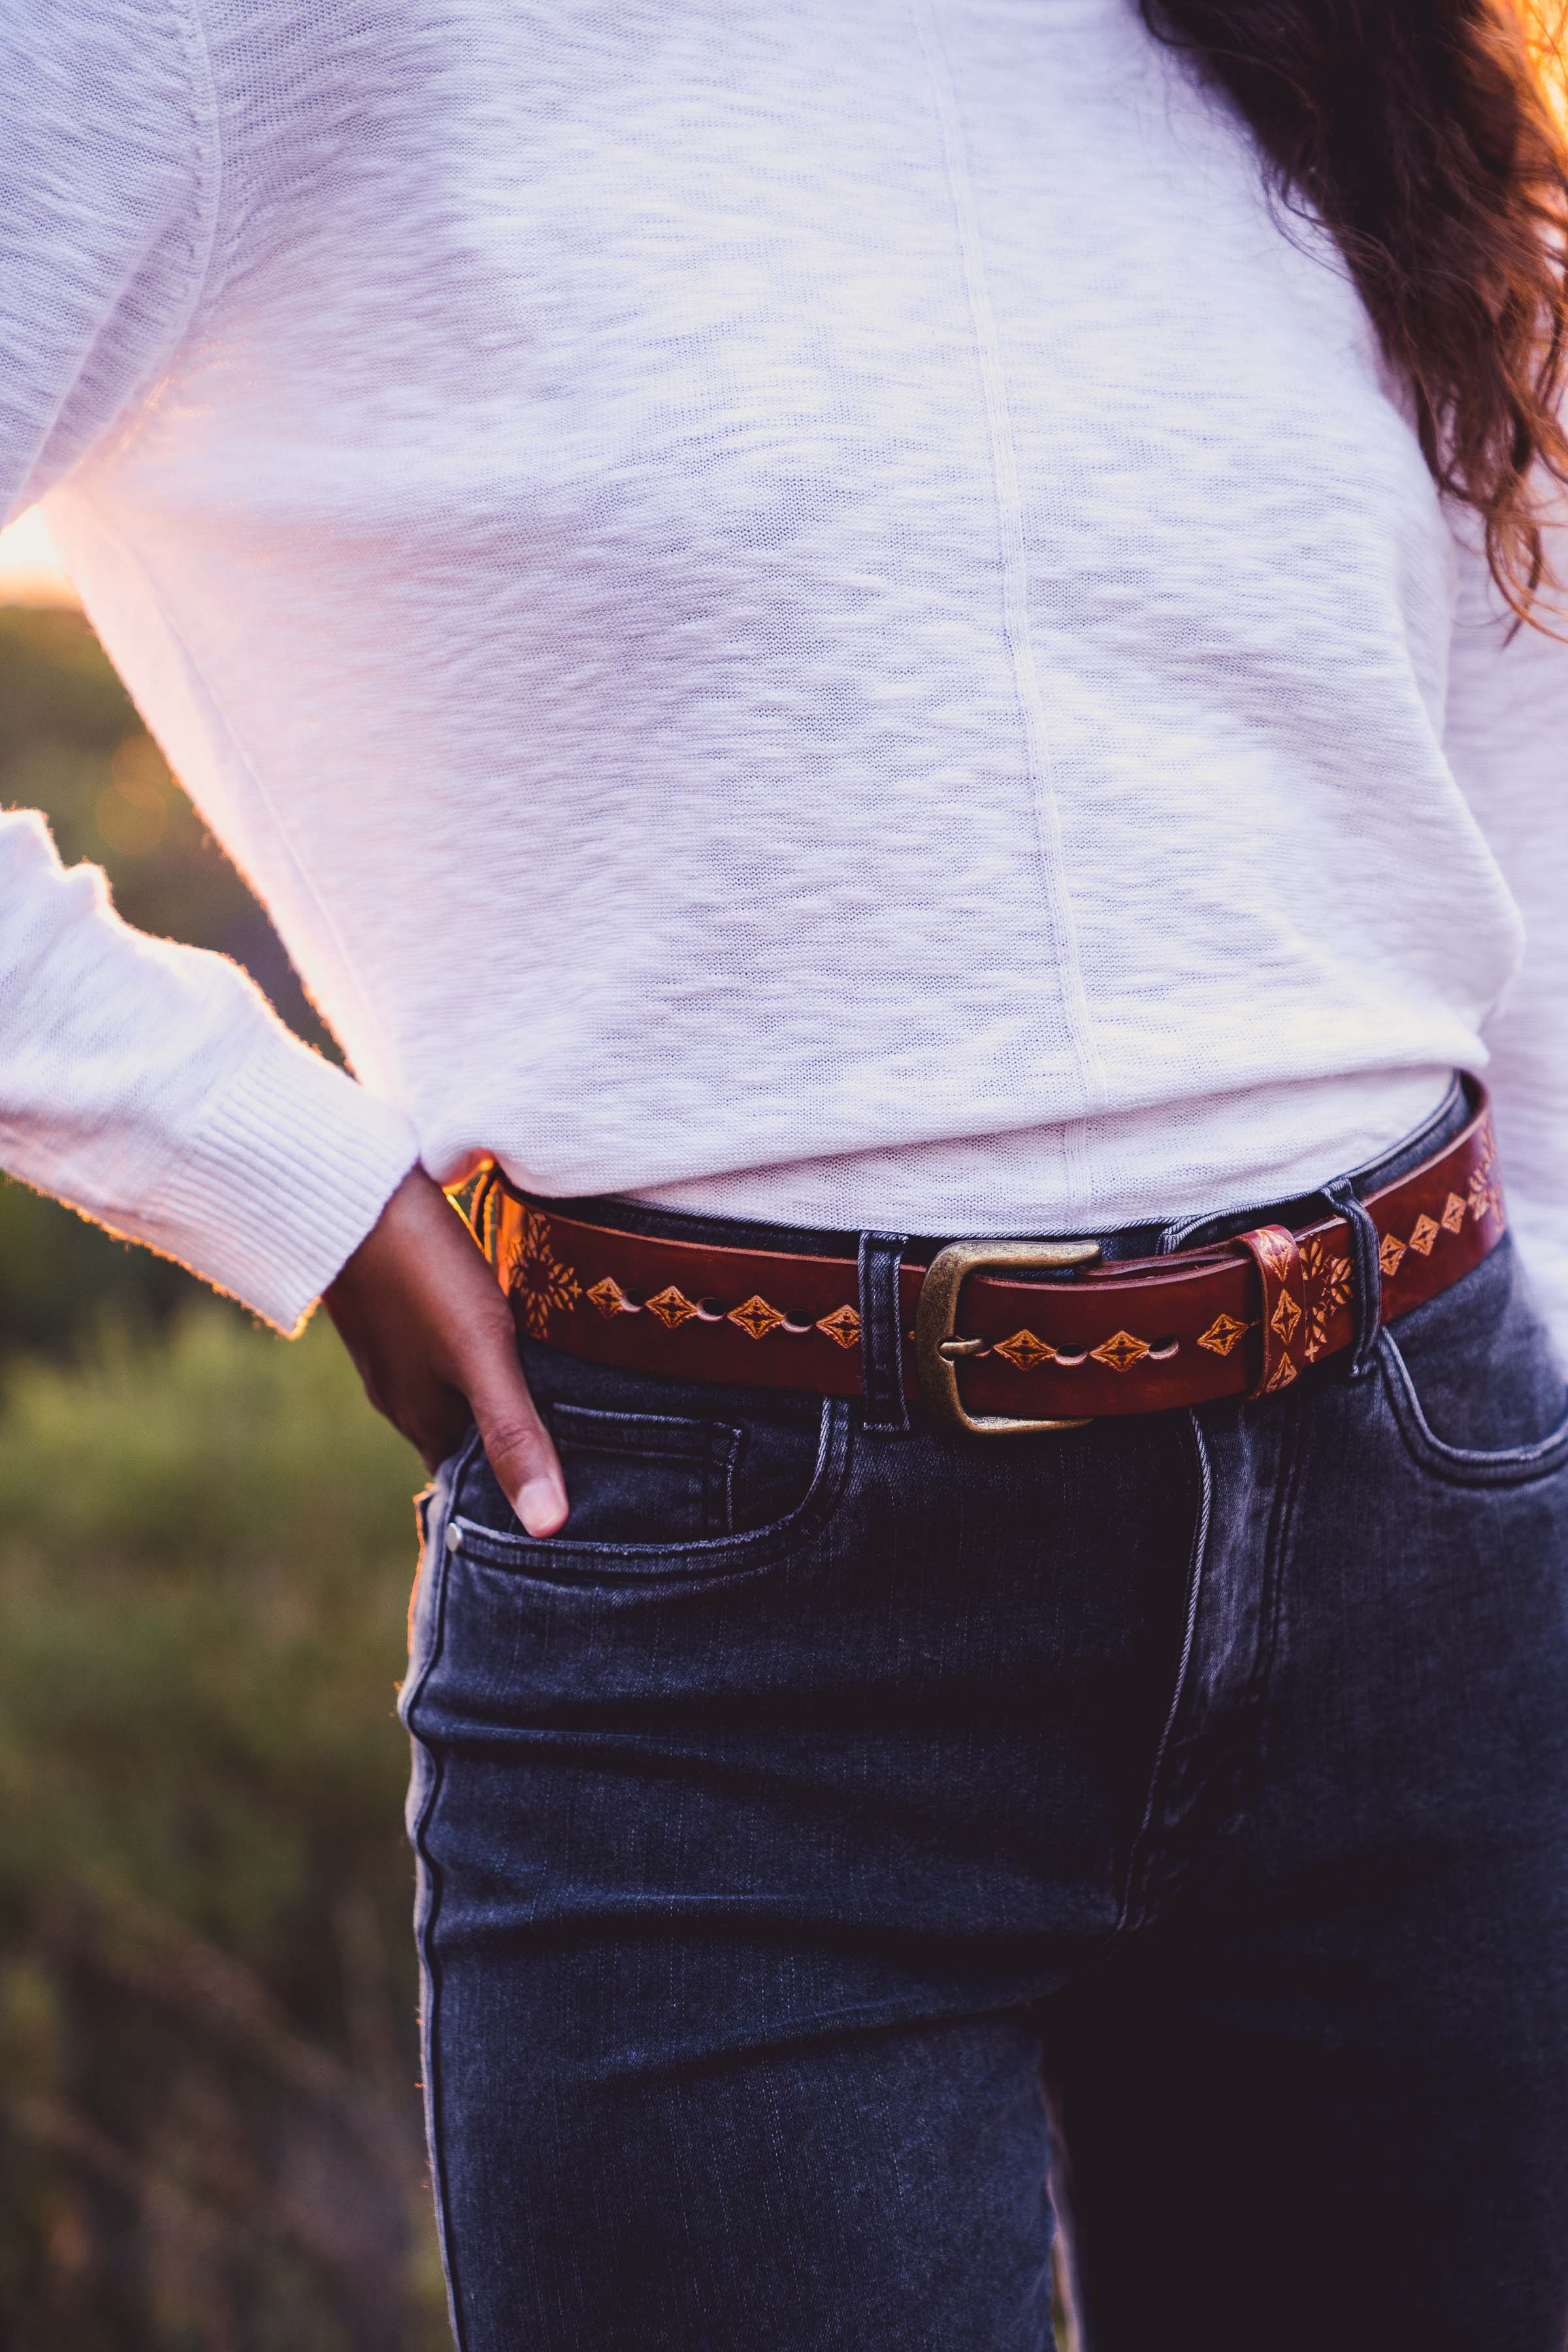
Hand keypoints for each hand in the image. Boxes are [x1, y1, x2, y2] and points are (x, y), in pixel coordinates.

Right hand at [323, 1167, 568, 1534]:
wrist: (348, 1190)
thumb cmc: (421, 1273)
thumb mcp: (481, 1355)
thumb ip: (513, 1433)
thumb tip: (548, 1527)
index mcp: (424, 1423)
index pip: (477, 1484)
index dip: (520, 1494)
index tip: (574, 1502)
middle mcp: (404, 1398)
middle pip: (469, 1439)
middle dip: (514, 1447)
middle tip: (587, 1448)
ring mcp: (395, 1354)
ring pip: (458, 1393)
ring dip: (499, 1398)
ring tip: (562, 1394)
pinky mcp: (397, 1311)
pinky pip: (446, 1353)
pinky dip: (481, 1358)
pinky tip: (513, 1335)